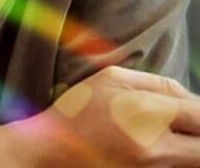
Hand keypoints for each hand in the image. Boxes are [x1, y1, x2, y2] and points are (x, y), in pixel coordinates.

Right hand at [6, 66, 199, 167]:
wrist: (51, 150)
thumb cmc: (79, 108)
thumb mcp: (113, 78)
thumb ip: (158, 83)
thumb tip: (190, 97)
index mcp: (146, 114)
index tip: (192, 108)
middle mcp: (155, 150)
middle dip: (198, 130)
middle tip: (187, 122)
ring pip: (191, 160)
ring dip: (189, 146)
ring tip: (170, 131)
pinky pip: (173, 167)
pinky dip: (175, 157)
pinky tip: (157, 143)